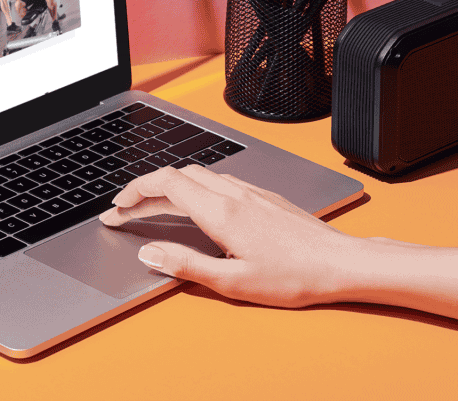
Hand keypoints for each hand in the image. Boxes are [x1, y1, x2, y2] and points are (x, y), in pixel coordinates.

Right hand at [98, 165, 366, 307]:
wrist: (340, 263)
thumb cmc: (294, 276)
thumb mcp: (233, 281)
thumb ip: (186, 266)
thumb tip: (150, 253)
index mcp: (221, 212)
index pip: (166, 183)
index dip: (135, 191)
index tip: (118, 206)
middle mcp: (234, 194)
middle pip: (178, 175)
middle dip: (146, 190)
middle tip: (126, 211)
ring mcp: (251, 191)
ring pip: (198, 176)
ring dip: (170, 188)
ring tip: (154, 209)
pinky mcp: (264, 196)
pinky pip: (218, 181)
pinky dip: (194, 189)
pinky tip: (196, 207)